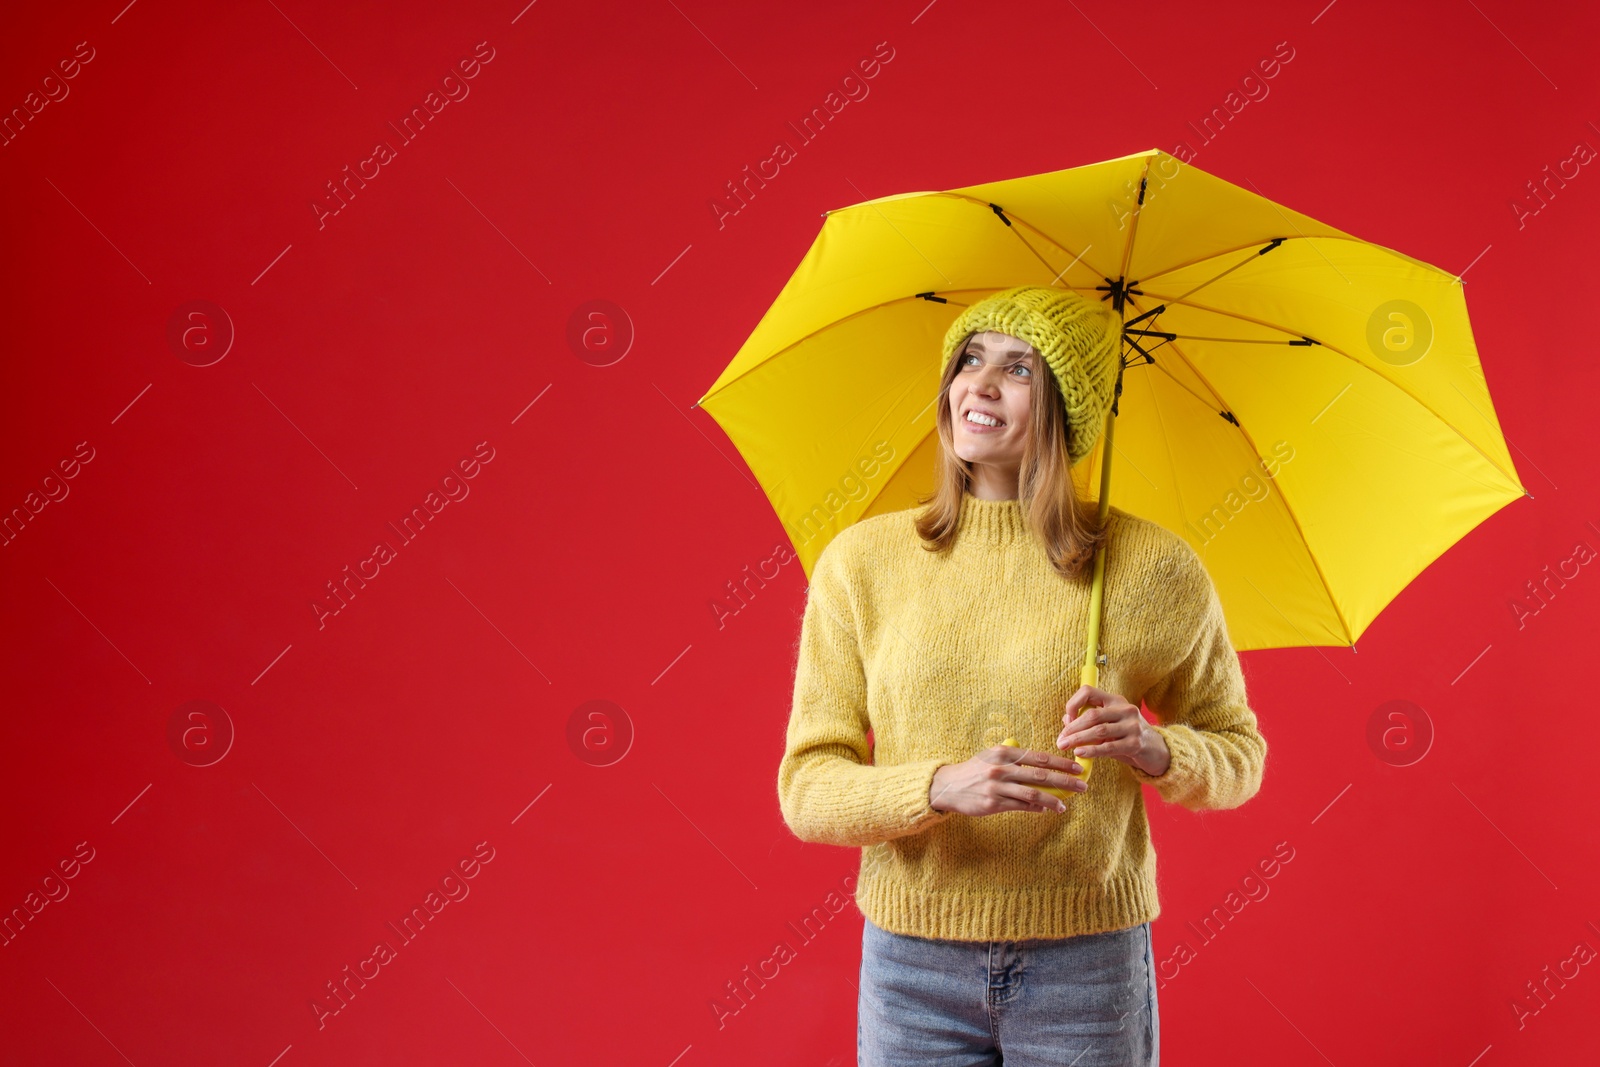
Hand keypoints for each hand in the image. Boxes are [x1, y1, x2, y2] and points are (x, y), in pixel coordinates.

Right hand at [928, 744, 1085, 816]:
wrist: (948, 786)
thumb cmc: (975, 770)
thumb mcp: (992, 756)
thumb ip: (1015, 758)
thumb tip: (1042, 766)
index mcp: (1004, 752)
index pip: (1039, 757)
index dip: (1061, 763)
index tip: (1078, 768)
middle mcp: (1001, 768)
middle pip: (1040, 776)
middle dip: (1065, 781)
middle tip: (1082, 786)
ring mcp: (996, 787)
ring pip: (1032, 795)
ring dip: (1052, 800)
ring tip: (1065, 805)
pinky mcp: (992, 804)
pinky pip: (1020, 807)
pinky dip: (1035, 809)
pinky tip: (1046, 809)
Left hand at [1058, 685, 1170, 775]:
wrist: (1155, 751)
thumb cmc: (1126, 737)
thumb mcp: (1109, 725)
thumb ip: (1089, 721)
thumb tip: (1065, 720)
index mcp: (1115, 700)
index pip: (1088, 692)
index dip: (1073, 704)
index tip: (1066, 720)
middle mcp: (1125, 709)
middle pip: (1092, 715)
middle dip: (1072, 728)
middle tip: (1060, 740)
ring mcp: (1132, 726)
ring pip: (1098, 730)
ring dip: (1078, 739)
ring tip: (1065, 746)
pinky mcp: (1135, 743)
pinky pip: (1108, 747)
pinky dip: (1092, 750)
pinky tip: (1080, 753)